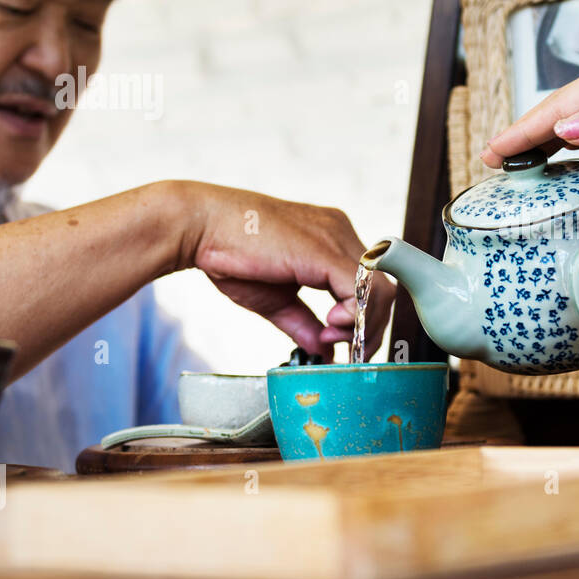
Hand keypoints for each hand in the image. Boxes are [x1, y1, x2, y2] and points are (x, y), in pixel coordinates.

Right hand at [179, 183, 395, 359]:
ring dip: (364, 325)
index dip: (363, 318)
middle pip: (381, 287)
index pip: (368, 283)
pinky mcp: (325, 250)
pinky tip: (331, 326)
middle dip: (370, 327)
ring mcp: (336, 237)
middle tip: (347, 350)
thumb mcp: (276, 299)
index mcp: (330, 240)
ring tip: (333, 338)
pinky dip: (354, 314)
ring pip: (379, 288)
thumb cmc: (228, 255)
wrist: (197, 226)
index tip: (341, 341)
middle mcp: (340, 233)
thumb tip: (324, 352)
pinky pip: (361, 287)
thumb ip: (303, 324)